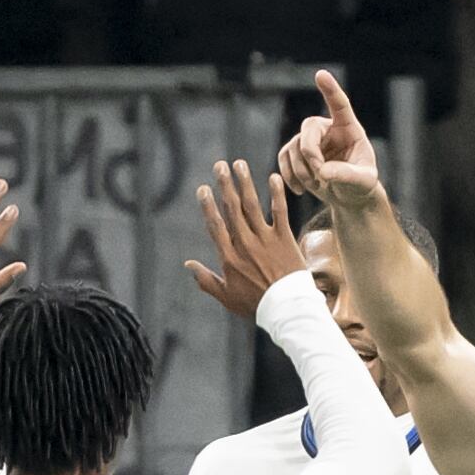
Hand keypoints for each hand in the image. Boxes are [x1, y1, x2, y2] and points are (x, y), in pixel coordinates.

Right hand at [185, 161, 306, 321]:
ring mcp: (265, 240)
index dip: (208, 205)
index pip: (215, 225)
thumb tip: (187, 264)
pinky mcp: (285, 239)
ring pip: (252, 205)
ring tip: (239, 164)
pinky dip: (276, 193)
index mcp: (229, 257)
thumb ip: (205, 279)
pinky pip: (279, 212)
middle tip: (219, 165)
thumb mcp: (226, 296)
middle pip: (231, 209)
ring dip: (245, 182)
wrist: (287, 310)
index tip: (203, 188)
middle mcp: (245, 244)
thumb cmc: (255, 305)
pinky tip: (273, 176)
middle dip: (224, 185)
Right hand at [279, 70, 383, 210]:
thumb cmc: (361, 185)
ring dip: (302, 171)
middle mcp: (328, 128)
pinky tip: (300, 190)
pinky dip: (288, 175)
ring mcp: (311, 139)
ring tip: (318, 186)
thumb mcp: (362, 181)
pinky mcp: (297, 152)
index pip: (339, 105)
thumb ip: (346, 174)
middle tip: (320, 177)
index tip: (321, 74)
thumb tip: (323, 172)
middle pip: (309, 128)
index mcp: (349, 129)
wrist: (350, 197)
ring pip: (294, 146)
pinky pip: (284, 157)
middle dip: (310, 154)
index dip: (330, 90)